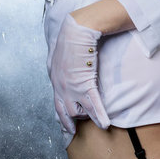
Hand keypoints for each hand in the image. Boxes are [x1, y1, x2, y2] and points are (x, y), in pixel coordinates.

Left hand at [49, 13, 109, 134]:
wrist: (76, 31)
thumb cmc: (68, 37)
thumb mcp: (56, 53)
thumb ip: (56, 63)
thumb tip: (54, 66)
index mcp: (54, 78)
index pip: (56, 103)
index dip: (61, 115)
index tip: (66, 123)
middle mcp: (61, 86)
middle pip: (65, 111)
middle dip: (72, 120)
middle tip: (77, 127)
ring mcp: (72, 87)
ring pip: (78, 111)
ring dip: (88, 117)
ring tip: (97, 122)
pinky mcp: (85, 84)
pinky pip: (93, 104)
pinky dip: (100, 116)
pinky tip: (105, 124)